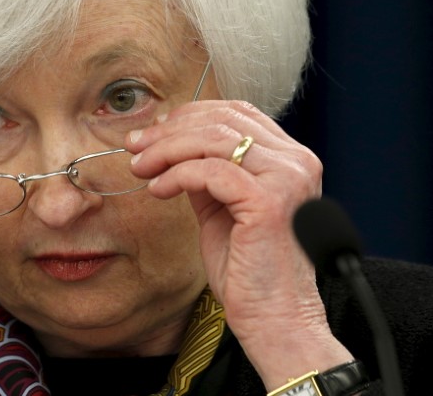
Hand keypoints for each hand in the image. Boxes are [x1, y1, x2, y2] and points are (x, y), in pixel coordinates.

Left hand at [127, 100, 352, 388]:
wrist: (275, 319)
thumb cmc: (250, 272)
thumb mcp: (222, 209)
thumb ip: (206, 175)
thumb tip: (170, 145)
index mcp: (290, 159)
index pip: (237, 113)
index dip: (189, 116)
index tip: (152, 132)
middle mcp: (297, 161)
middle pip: (222, 120)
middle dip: (170, 129)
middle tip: (135, 145)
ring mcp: (287, 178)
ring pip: (213, 140)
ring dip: (167, 149)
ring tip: (140, 167)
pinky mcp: (268, 201)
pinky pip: (209, 171)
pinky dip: (177, 175)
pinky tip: (158, 189)